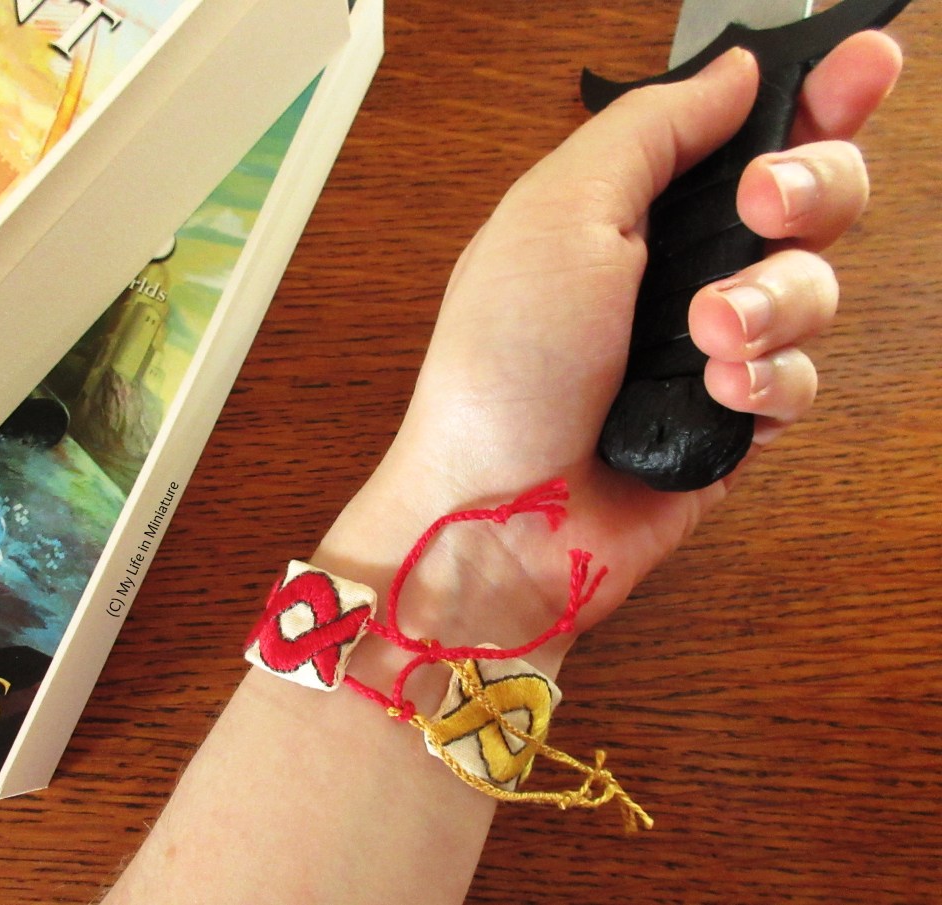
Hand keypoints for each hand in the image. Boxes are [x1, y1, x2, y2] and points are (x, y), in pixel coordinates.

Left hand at [318, 34, 902, 684]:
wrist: (498, 508)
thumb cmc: (505, 360)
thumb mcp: (560, 214)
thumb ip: (650, 133)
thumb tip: (733, 74)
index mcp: (633, 209)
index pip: (746, 132)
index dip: (816, 97)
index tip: (864, 69)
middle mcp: (680, 271)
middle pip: (811, 198)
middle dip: (812, 188)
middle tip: (763, 206)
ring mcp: (711, 348)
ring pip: (816, 289)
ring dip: (773, 300)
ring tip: (707, 332)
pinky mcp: (733, 421)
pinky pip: (801, 381)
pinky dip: (766, 381)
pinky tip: (716, 394)